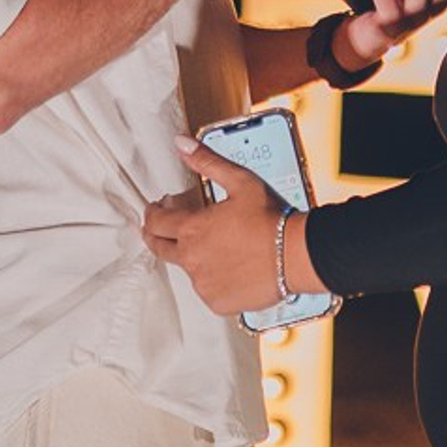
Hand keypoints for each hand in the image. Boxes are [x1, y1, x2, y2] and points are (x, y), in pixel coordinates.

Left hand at [142, 141, 285, 316]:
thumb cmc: (269, 217)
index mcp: (192, 229)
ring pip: (187, 269)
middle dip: (156, 236)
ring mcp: (202, 283)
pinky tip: (230, 267)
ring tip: (215, 247)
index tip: (156, 210)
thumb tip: (181, 144)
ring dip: (193, 257)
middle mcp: (191, 259)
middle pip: (160, 248)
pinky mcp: (216, 302)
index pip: (156, 222)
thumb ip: (207, 162)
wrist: (294, 255)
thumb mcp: (240, 181)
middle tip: (162, 230)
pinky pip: (207, 289)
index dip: (152, 213)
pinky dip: (213, 278)